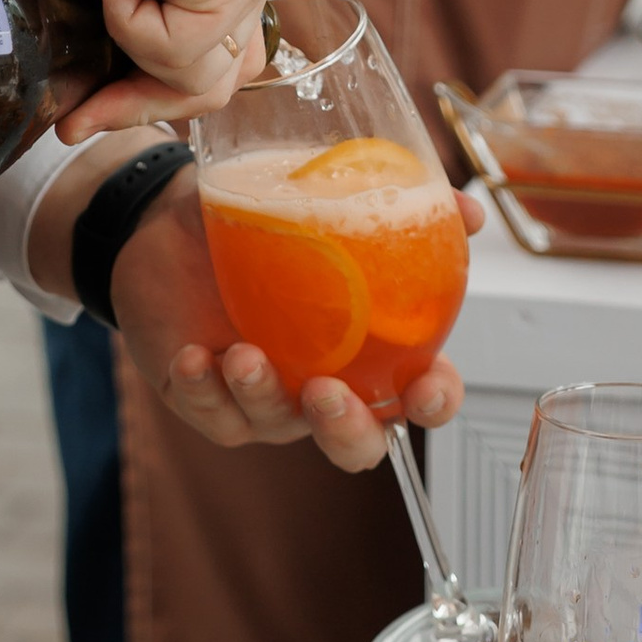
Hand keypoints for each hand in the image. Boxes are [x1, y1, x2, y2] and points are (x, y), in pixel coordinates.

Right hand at [3, 0, 281, 137]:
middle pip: (218, 81)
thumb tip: (93, 95)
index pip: (212, 58)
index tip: (88, 114)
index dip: (149, 95)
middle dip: (140, 107)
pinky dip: (129, 20)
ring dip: (130, 54)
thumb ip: (117, 26)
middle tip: (75, 123)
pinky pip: (178, 49)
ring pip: (199, 78)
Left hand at [108, 159, 473, 472]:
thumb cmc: (262, 217)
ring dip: (262, 395)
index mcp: (366, 347)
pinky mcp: (207, 397)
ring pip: (276, 423)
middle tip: (325, 392)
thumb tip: (469, 211)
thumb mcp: (324, 198)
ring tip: (242, 354)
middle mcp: (323, 382)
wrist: (172, 215)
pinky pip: (210, 412)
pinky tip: (193, 358)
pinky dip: (204, 391)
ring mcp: (266, 396)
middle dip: (346, 431)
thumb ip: (400, 204)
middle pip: (356, 442)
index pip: (417, 393)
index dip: (432, 402)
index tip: (426, 388)